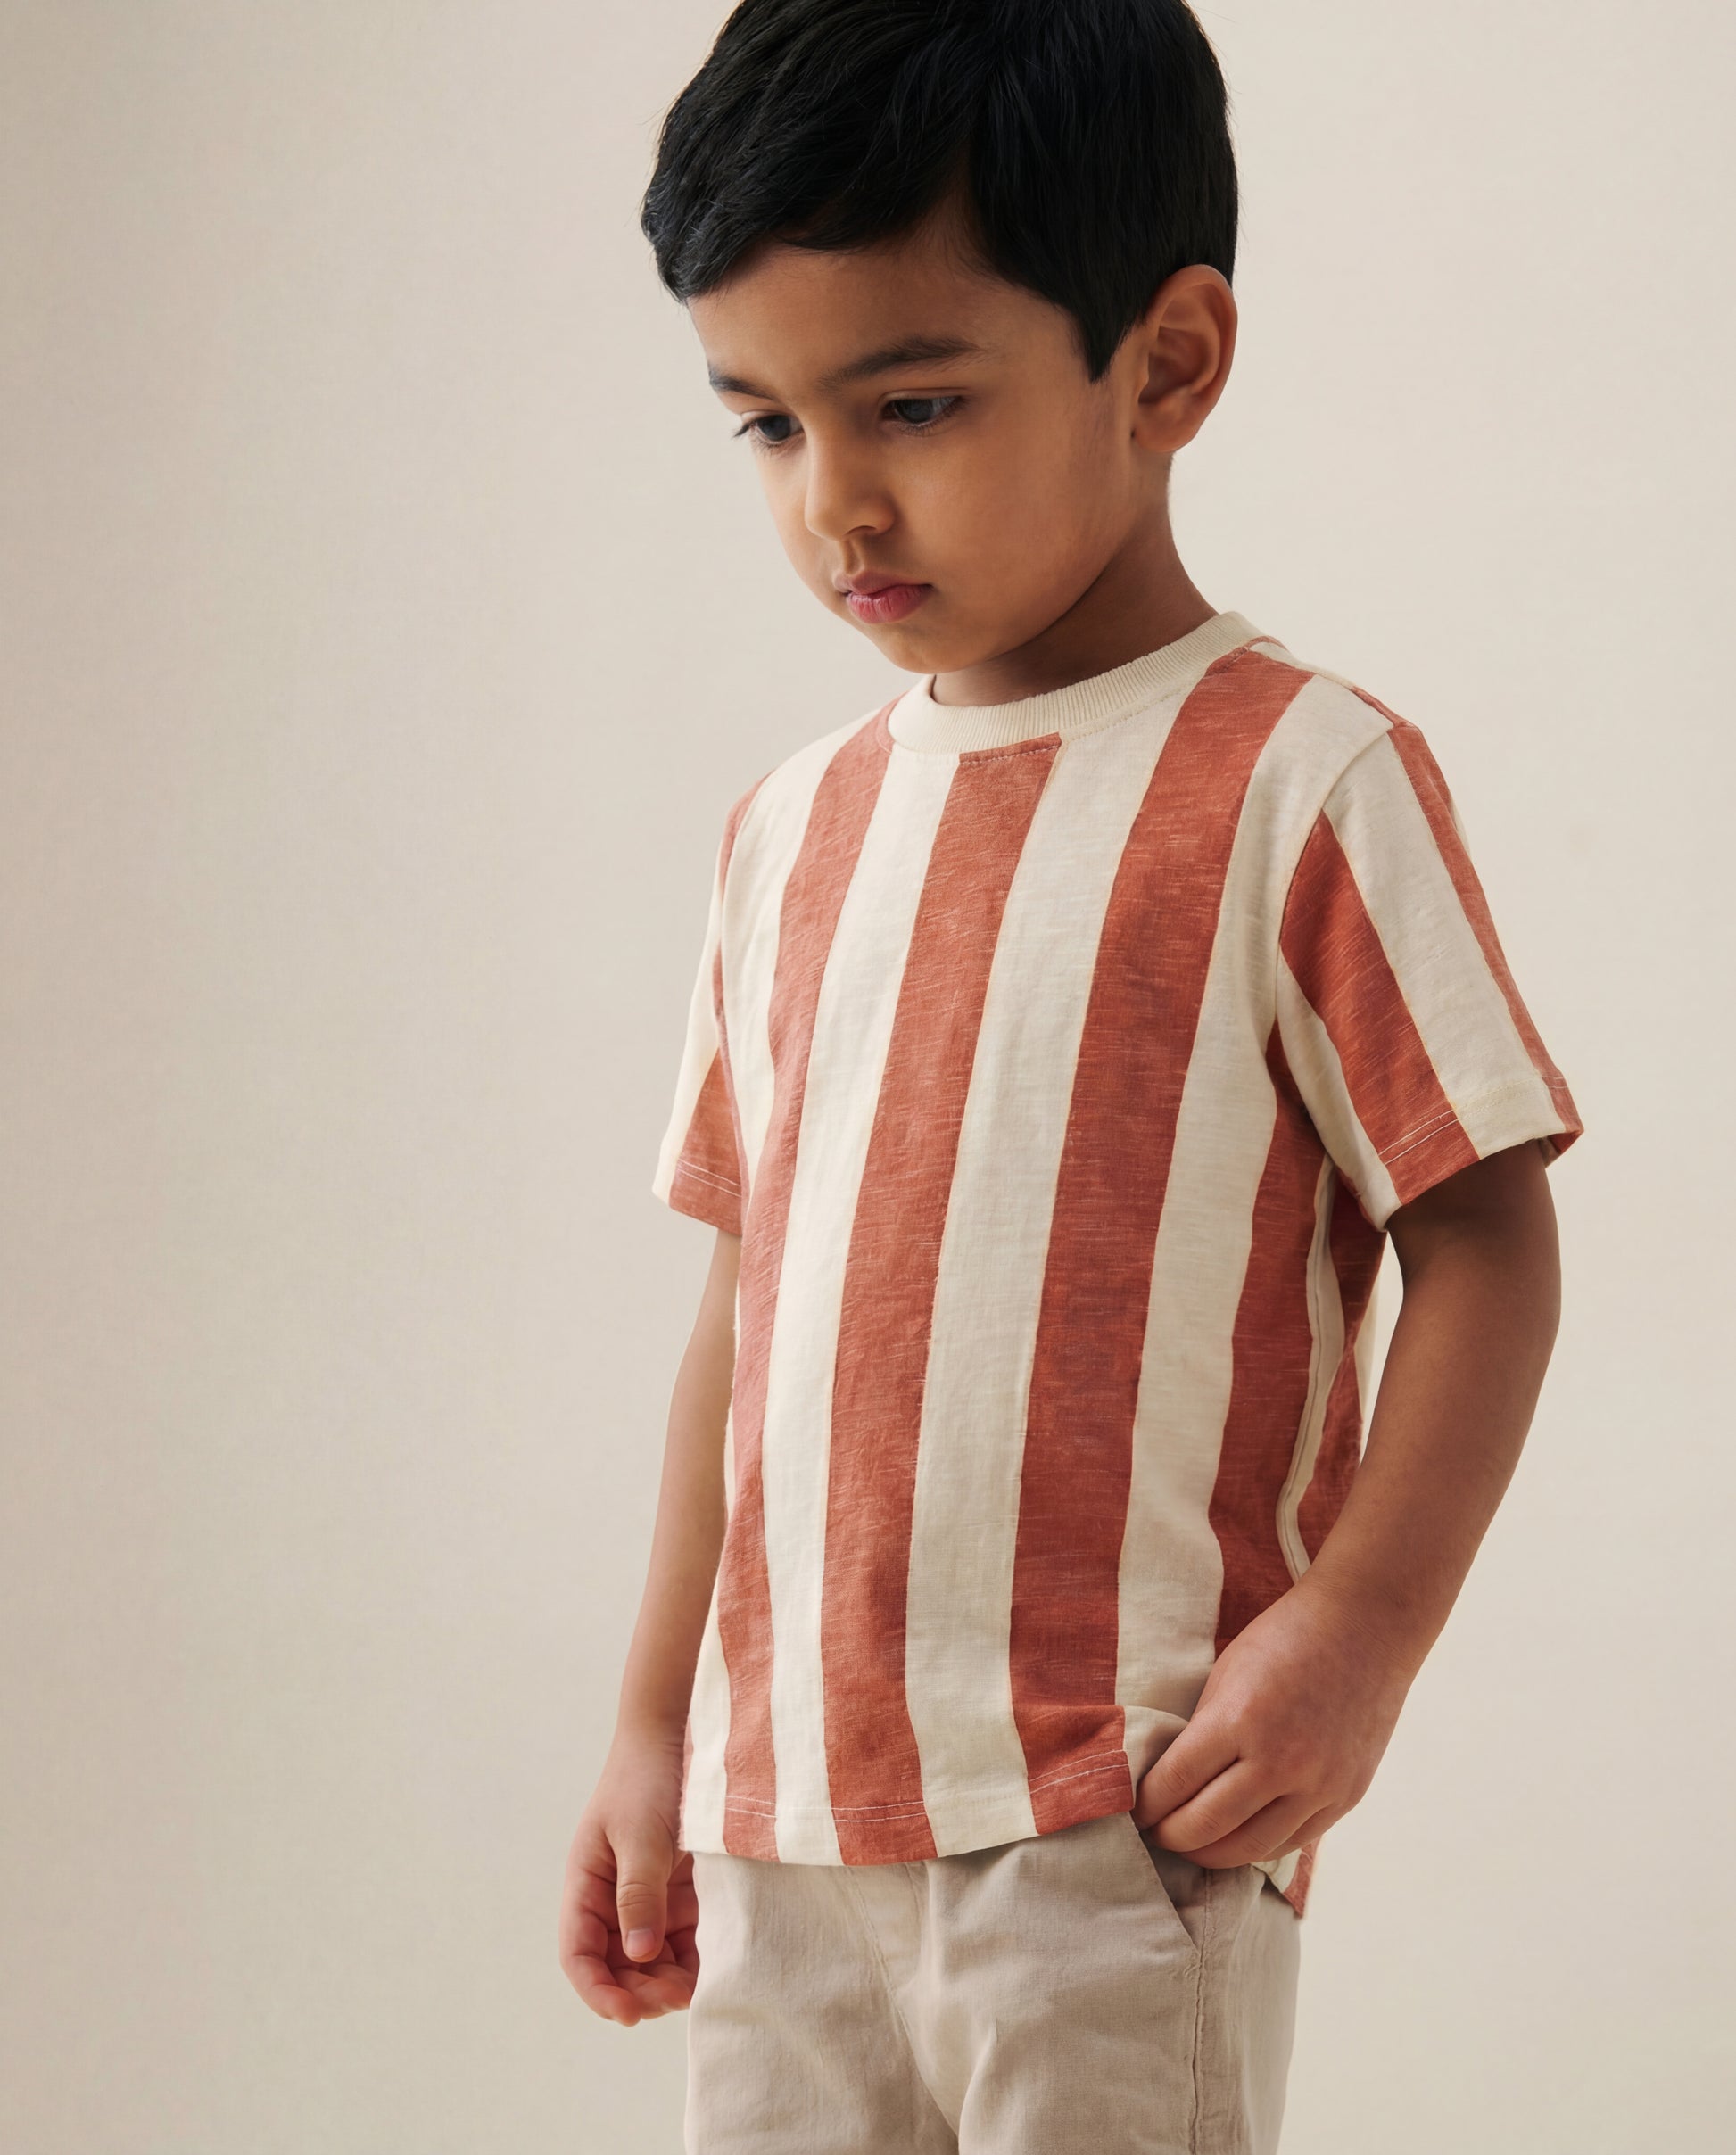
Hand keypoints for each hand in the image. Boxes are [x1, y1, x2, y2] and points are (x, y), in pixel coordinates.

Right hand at [558, 1732, 698, 2024]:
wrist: (683, 1732)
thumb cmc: (649, 1777)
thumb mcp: (641, 1835)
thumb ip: (638, 1894)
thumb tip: (636, 1957)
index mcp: (586, 1883)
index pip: (579, 1954)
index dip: (597, 1991)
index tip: (627, 2014)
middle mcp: (614, 1897)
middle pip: (617, 1966)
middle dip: (640, 1991)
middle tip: (675, 1999)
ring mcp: (649, 1895)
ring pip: (652, 1960)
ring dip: (669, 1981)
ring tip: (699, 1988)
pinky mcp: (682, 1891)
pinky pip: (685, 1938)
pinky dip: (695, 1958)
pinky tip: (716, 1964)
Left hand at [1132, 1576, 1415, 1866]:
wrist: (1365, 1626)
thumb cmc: (1285, 1638)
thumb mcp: (1227, 1673)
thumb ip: (1203, 1730)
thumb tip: (1172, 1780)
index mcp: (1239, 1719)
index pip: (1175, 1782)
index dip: (1147, 1804)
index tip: (1134, 1809)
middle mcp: (1281, 1760)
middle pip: (1207, 1825)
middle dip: (1171, 1836)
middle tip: (1154, 1834)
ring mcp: (1319, 1784)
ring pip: (1250, 1847)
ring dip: (1210, 1854)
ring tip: (1190, 1846)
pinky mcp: (1346, 1796)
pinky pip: (1292, 1842)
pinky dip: (1257, 1847)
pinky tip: (1236, 1840)